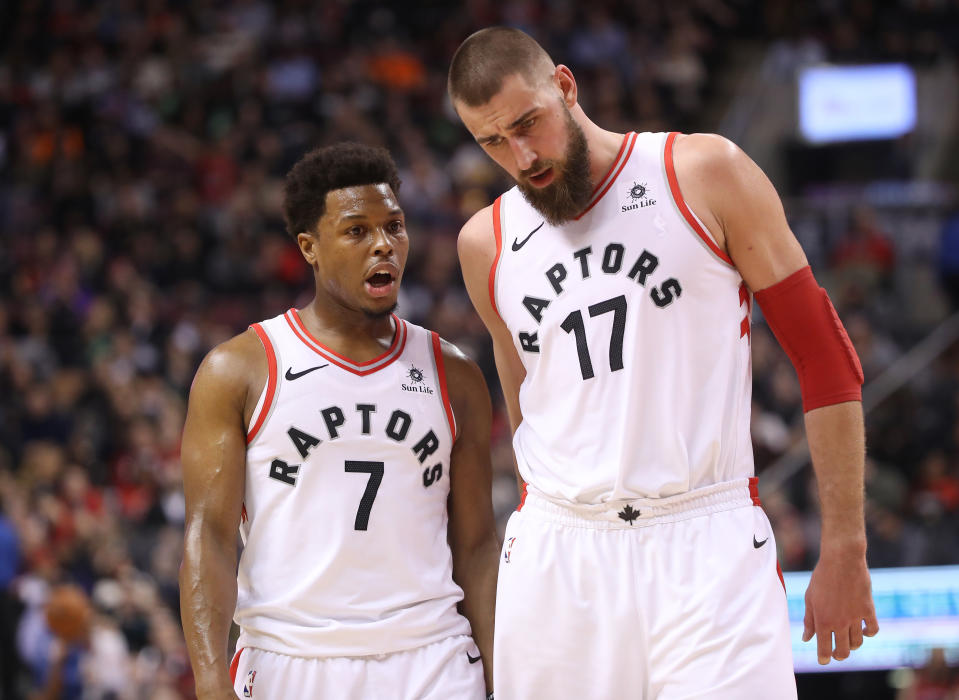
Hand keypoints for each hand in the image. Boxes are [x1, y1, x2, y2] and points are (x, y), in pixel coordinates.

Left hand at [802, 546, 878, 663]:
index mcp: (822, 621)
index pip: (824, 649)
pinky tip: (863, 630)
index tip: (823, 660)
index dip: (824, 658)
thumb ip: (809, 621)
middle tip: (837, 653)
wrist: (841, 561)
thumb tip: (806, 639)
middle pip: (843, 651)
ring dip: (852, 645)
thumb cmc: (822, 578)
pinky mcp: (868, 610)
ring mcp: (855, 617)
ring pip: (857, 643)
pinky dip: (869, 633)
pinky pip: (872, 630)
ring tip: (848, 639)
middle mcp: (839, 622)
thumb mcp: (809, 598)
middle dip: (839, 655)